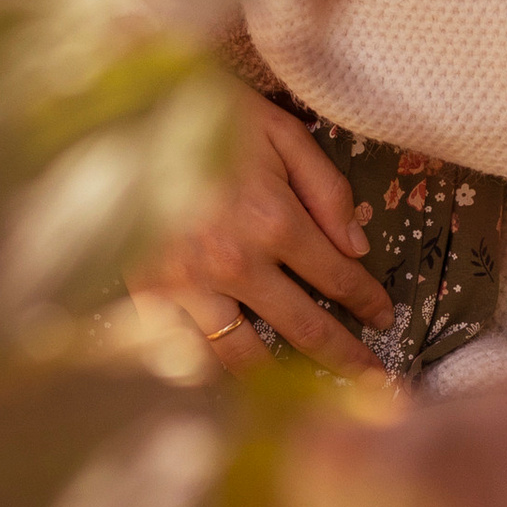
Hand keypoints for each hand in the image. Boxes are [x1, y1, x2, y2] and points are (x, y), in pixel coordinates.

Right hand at [139, 89, 398, 375]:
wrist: (122, 115)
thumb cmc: (207, 115)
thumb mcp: (280, 131)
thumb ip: (325, 188)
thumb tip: (358, 246)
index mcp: (274, 220)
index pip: (338, 277)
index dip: (368, 301)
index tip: (384, 316)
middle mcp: (235, 264)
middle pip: (304, 328)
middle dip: (345, 358)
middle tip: (372, 381)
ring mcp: (188, 285)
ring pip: (243, 355)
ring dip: (279, 378)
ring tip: (302, 391)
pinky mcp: (148, 293)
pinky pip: (186, 348)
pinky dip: (210, 366)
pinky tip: (229, 375)